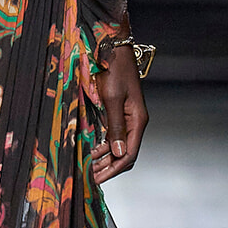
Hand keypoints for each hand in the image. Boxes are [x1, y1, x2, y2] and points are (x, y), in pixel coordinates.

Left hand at [92, 44, 147, 182]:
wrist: (112, 49)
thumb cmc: (113, 69)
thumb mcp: (111, 99)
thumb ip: (115, 127)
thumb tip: (119, 153)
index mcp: (138, 120)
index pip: (129, 154)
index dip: (114, 169)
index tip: (98, 179)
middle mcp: (135, 121)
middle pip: (125, 152)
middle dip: (109, 167)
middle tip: (90, 177)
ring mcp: (127, 117)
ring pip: (118, 145)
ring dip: (105, 158)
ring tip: (89, 167)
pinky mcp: (118, 112)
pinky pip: (112, 135)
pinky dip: (103, 145)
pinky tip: (91, 151)